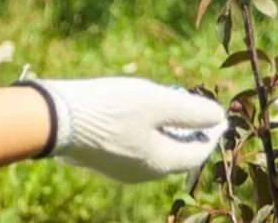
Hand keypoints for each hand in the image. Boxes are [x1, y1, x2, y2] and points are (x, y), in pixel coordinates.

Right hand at [19, 77, 226, 183]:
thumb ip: (193, 112)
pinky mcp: (103, 160)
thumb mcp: (159, 103)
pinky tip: (141, 112)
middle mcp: (142, 174)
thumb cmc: (112, 108)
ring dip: (168, 131)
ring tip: (170, 106)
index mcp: (160, 163)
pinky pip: (135, 148)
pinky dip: (147, 132)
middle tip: (196, 108)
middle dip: (190, 131)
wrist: (57, 118)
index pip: (197, 152)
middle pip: (177, 154)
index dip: (212, 132)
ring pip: (155, 151)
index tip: (220, 114)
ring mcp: (120, 170)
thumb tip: (218, 117)